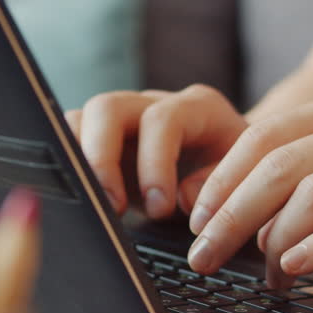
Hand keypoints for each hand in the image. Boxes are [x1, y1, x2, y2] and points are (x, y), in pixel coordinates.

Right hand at [66, 85, 248, 217]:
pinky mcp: (103, 139)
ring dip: (77, 161)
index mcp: (197, 108)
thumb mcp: (243, 183)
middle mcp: (154, 103)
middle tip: (112, 207)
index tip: (160, 209)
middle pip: (107, 107)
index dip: (155, 163)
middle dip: (101, 159)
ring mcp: (124, 118)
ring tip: (92, 204)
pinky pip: (70, 138)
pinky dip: (69, 165)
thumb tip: (182, 197)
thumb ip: (218, 188)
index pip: (162, 119)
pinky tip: (83, 198)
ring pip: (80, 118)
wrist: (237, 166)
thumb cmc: (240, 176)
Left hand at [185, 91, 312, 287]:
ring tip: (264, 276)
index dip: (222, 181)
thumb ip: (281, 184)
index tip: (196, 222)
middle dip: (233, 215)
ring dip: (274, 241)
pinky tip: (293, 268)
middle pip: (281, 167)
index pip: (264, 137)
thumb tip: (196, 202)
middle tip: (205, 256)